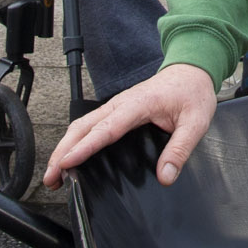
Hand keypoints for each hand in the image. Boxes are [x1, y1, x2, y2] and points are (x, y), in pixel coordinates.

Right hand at [44, 62, 216, 188]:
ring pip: (82, 125)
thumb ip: (180, 149)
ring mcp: (116, 105)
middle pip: (83, 127)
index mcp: (137, 104)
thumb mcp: (196, 123)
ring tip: (54, 174)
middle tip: (51, 178)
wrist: (192, 69)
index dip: (84, 148)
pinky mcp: (117, 110)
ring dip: (65, 147)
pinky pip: (91, 125)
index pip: (106, 129)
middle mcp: (121, 103)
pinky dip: (75, 141)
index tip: (66, 163)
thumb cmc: (193, 93)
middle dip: (63, 152)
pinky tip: (71, 157)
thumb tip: (165, 176)